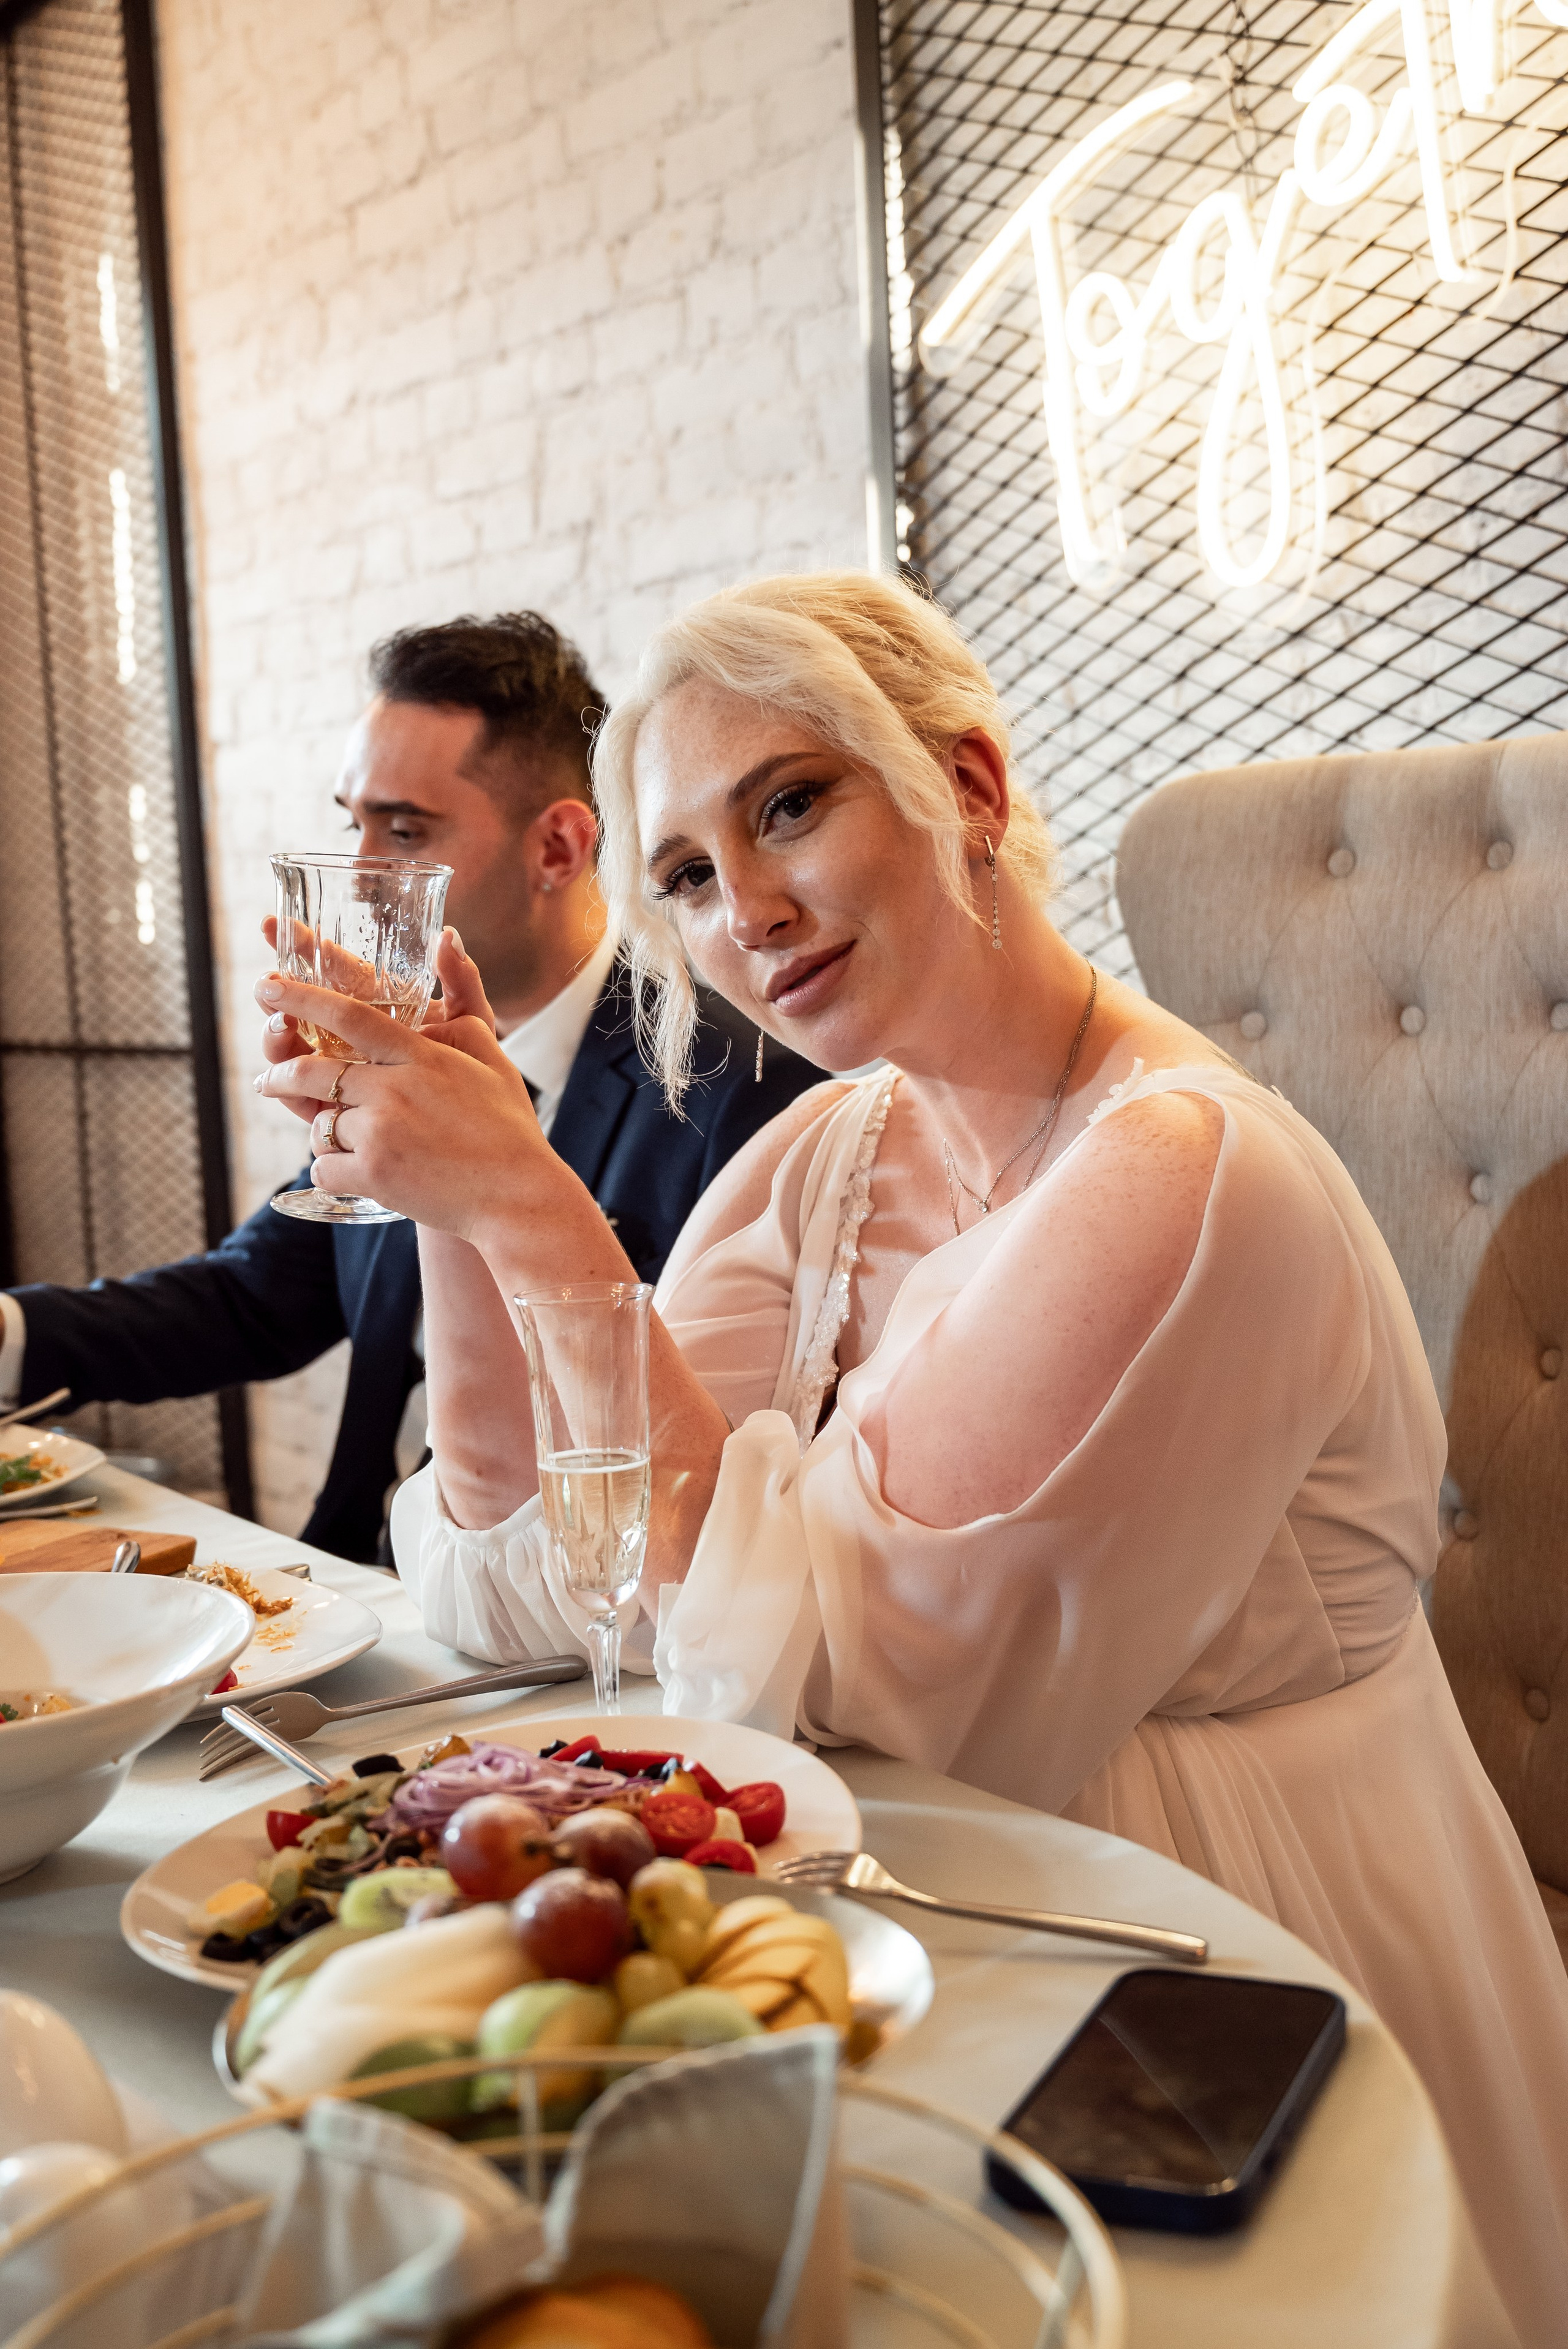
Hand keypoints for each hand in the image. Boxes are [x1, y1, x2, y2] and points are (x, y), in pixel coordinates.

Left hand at [252, 948, 547, 1240]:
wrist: (518, 1199)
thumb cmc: (509, 1131)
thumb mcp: (495, 1060)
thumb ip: (466, 1008)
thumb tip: (447, 942)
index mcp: (421, 1056)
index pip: (348, 1014)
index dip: (301, 997)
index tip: (268, 986)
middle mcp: (394, 1088)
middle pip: (314, 1070)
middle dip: (281, 1073)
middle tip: (267, 1080)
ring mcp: (382, 1132)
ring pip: (320, 1125)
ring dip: (327, 1134)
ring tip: (349, 1146)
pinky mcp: (374, 1174)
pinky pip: (324, 1168)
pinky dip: (334, 1173)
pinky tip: (360, 1175)